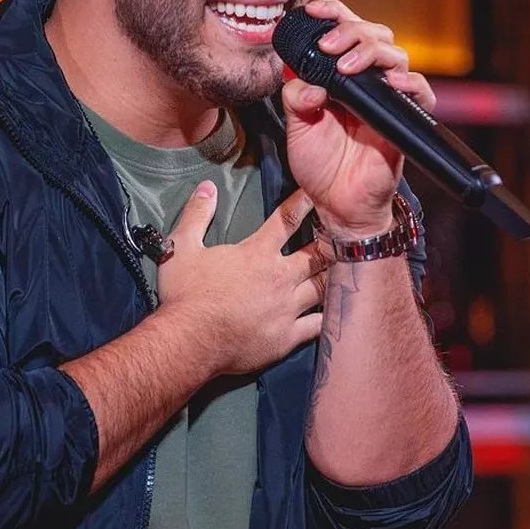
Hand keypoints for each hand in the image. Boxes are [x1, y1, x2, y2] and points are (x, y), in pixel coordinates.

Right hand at [156, 183, 327, 375]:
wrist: (189, 342)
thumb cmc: (185, 294)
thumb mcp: (182, 247)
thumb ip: (197, 214)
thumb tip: (207, 186)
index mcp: (257, 253)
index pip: (286, 221)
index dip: (303, 204)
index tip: (317, 195)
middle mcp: (279, 277)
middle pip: (316, 254)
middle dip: (331, 243)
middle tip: (344, 236)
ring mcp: (287, 308)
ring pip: (322, 288)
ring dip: (333, 277)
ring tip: (346, 270)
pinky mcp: (287, 337)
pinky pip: (318, 325)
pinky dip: (328, 317)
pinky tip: (337, 313)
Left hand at [281, 0, 436, 237]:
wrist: (338, 204)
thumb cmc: (320, 163)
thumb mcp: (295, 125)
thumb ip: (296, 95)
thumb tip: (307, 79)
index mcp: (338, 75)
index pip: (343, 30)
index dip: (331, 14)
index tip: (311, 12)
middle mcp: (365, 81)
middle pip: (373, 33)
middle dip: (349, 29)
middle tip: (326, 45)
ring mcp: (386, 98)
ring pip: (394, 54)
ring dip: (369, 51)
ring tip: (344, 65)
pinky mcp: (404, 119)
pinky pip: (419, 92)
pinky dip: (409, 82)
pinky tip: (391, 82)